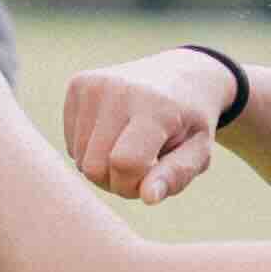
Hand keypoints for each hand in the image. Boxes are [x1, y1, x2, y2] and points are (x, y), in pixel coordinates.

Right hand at [60, 46, 237, 206]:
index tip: (149, 182)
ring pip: (79, 158)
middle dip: (114, 181)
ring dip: (101, 166)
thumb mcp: (199, 151)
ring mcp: (93, 84)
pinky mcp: (78, 84)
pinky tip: (112, 135)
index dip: (133, 186)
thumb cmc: (190, 122)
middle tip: (139, 169)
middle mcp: (119, 89)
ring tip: (126, 151)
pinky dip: (89, 150)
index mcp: (156, 106)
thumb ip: (176, 176)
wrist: (180, 74)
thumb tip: (148, 197)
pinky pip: (71, 142)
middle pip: (94, 166)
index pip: (125, 163)